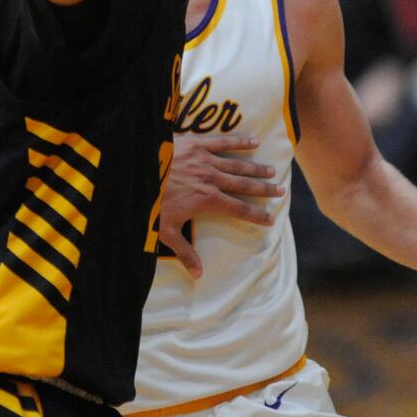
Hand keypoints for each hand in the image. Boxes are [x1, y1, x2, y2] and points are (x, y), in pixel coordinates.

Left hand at [160, 133, 282, 279]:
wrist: (136, 170)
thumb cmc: (151, 202)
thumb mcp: (166, 231)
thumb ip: (184, 252)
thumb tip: (198, 274)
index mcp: (208, 200)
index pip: (239, 210)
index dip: (256, 215)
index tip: (270, 219)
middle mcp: (212, 180)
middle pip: (244, 186)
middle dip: (263, 190)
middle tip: (280, 191)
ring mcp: (205, 160)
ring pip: (237, 165)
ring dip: (255, 169)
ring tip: (271, 171)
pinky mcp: (197, 144)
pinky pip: (223, 143)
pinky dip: (239, 142)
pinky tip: (253, 142)